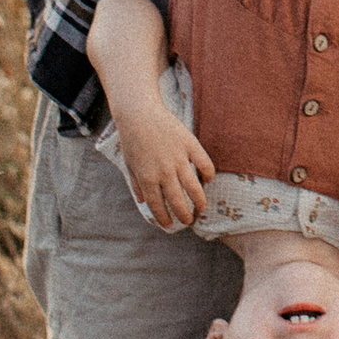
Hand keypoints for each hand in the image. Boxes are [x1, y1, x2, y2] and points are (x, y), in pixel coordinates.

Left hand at [117, 108, 216, 230]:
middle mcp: (163, 172)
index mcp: (147, 178)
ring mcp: (178, 158)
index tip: (169, 225)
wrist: (139, 114)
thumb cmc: (132, 139)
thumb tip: (142, 201)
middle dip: (184, 215)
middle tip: (188, 221)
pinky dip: (208, 174)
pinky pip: (204, 163)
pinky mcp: (189, 145)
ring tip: (202, 208)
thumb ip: (136, 184)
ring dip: (199, 201)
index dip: (164, 218)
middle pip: (178, 200)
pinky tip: (209, 180)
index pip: (158, 205)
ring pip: (193, 186)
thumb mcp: (130, 164)